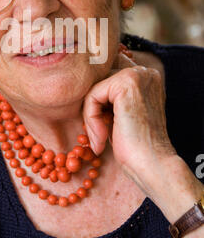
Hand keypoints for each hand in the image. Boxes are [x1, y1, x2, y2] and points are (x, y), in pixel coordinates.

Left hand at [83, 51, 175, 190]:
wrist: (152, 166)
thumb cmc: (136, 148)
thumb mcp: (121, 115)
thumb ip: (110, 97)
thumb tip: (85, 87)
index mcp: (147, 77)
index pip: (107, 77)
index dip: (98, 101)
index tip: (100, 126)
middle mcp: (145, 71)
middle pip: (98, 80)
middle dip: (93, 107)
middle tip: (97, 134)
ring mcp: (138, 75)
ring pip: (94, 88)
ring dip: (91, 116)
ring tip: (99, 139)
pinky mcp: (126, 84)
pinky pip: (92, 96)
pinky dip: (91, 119)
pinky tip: (100, 139)